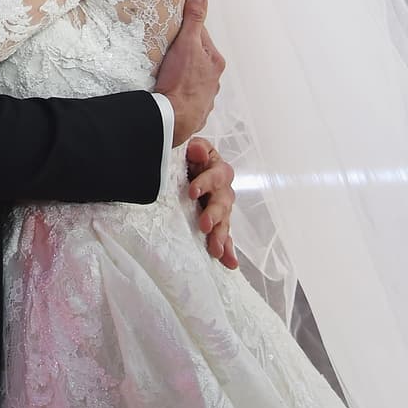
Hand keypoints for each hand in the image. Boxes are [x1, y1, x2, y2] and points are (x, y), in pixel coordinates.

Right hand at [154, 0, 224, 146]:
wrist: (173, 120)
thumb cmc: (181, 83)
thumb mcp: (186, 43)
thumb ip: (193, 17)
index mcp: (215, 61)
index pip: (199, 35)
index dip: (184, 30)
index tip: (171, 30)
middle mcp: (213, 80)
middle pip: (194, 57)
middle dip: (180, 53)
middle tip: (164, 53)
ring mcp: (204, 97)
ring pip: (189, 77)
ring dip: (178, 74)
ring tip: (163, 73)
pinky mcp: (192, 111)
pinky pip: (183, 96)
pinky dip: (176, 92)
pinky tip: (166, 91)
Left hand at [185, 139, 238, 269]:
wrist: (179, 167)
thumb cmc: (184, 155)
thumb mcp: (187, 145)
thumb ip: (195, 147)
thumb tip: (198, 151)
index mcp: (216, 167)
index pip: (216, 174)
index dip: (206, 182)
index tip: (192, 191)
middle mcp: (222, 188)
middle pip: (223, 201)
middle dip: (215, 214)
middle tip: (205, 225)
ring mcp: (219, 206)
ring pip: (224, 221)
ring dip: (221, 235)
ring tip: (216, 250)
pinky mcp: (215, 221)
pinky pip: (223, 235)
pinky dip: (226, 249)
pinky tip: (229, 262)